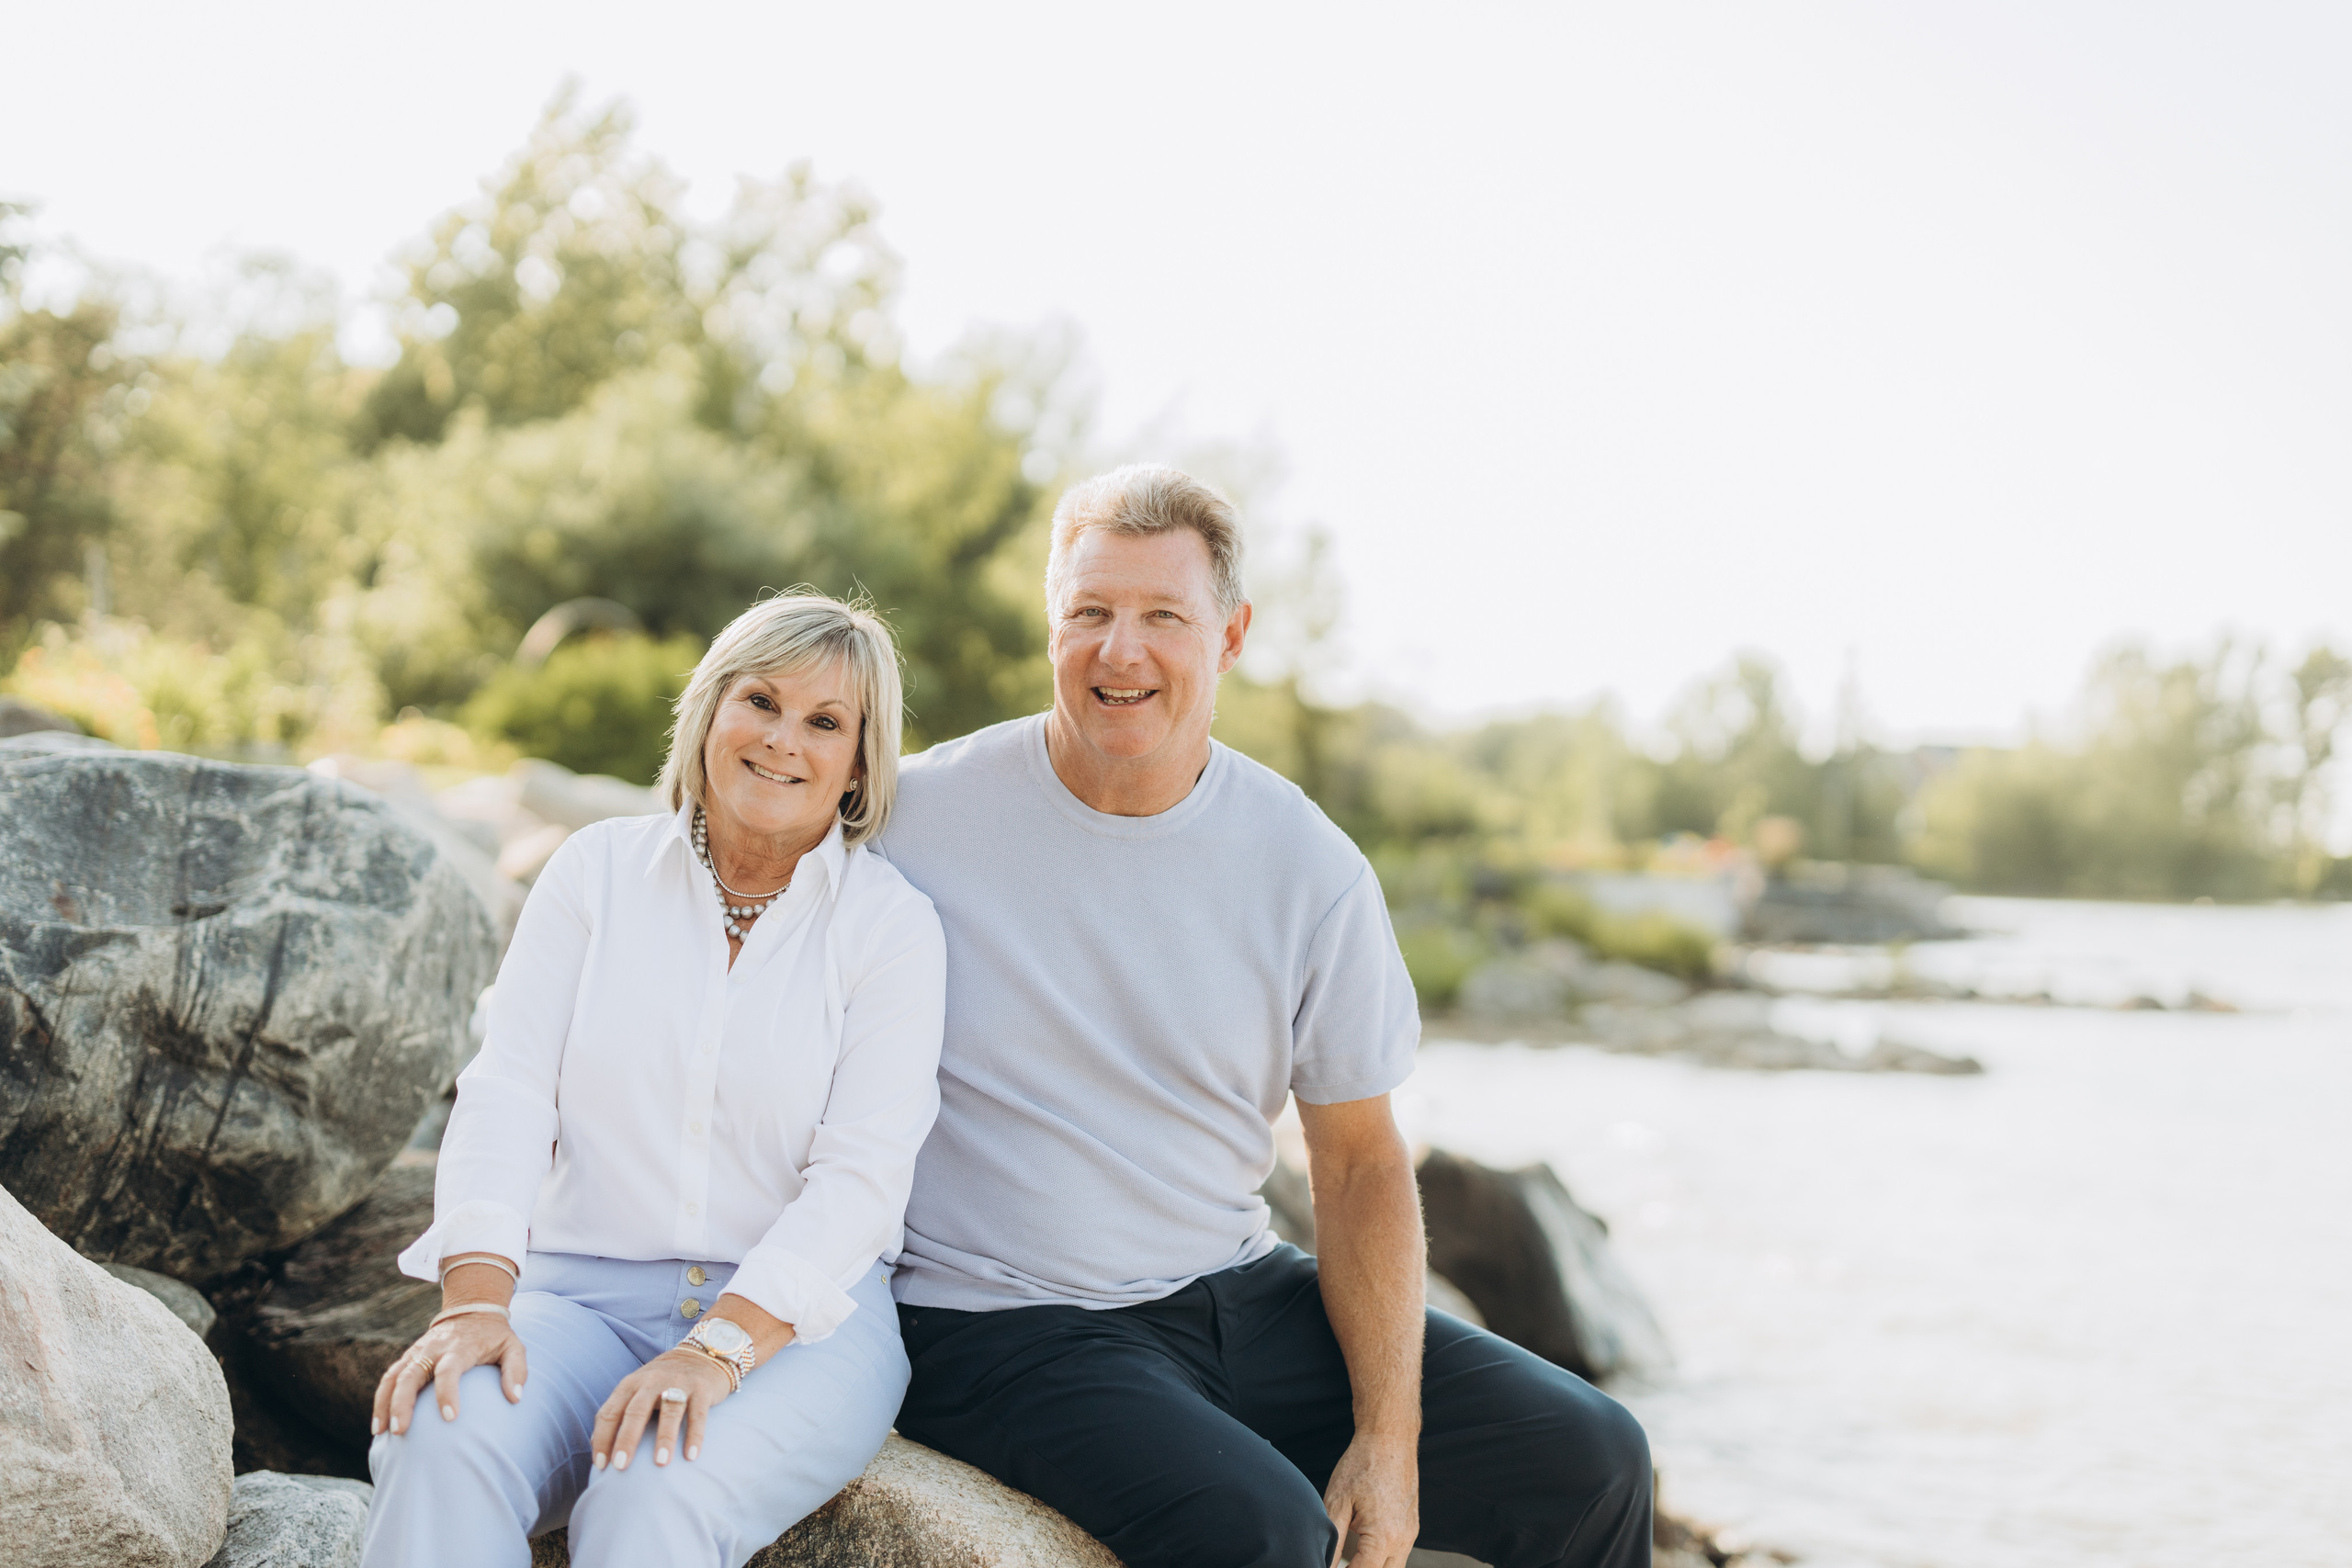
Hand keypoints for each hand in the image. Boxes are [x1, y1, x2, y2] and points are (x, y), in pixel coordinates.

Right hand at [373, 1311, 527, 1436]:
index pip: (449, 1370)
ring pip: (394, 1377)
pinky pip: (388, 1378)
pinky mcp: (408, 1357)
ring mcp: (417, 1352)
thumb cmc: (494, 1336)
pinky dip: (381, 1399)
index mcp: (460, 1347)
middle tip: (401, 1431)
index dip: (448, 1393)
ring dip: (385, 1404)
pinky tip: (378, 1424)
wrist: (472, 1309)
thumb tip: (515, 1397)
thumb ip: (516, 1370)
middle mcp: (434, 1349)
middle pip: (411, 1375)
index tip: (450, 1418)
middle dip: (403, 1403)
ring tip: (381, 1432)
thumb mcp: (513, 1346)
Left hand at [592, 1348, 734, 1470]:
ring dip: (664, 1438)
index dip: (602, 1439)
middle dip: (626, 1439)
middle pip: (636, 1411)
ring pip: (669, 1411)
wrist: (701, 1355)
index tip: (602, 1466)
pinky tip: (691, 1455)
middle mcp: (652, 1381)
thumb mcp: (637, 1389)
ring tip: (661, 1463)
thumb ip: (618, 1411)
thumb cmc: (662, 1382)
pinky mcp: (702, 1389)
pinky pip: (698, 1414)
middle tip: (620, 1466)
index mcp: (630, 1384)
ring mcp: (679, 1383)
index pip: (610, 1412)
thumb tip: (596, 1445)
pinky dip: (695, 1435)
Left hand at [1323, 1431, 1418, 1567]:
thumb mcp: (1338, 1501)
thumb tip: (1324, 1564)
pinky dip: (1382, 1557)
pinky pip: (1399, 1553)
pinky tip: (1363, 1546)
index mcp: (1384, 1537)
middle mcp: (1403, 1539)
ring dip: (1373, 1566)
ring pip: (1393, 1567)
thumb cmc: (1362, 1464)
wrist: (1389, 1437)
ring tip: (1350, 1558)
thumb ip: (1332, 1539)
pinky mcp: (1412, 1525)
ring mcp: (1411, 1533)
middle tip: (1339, 1565)